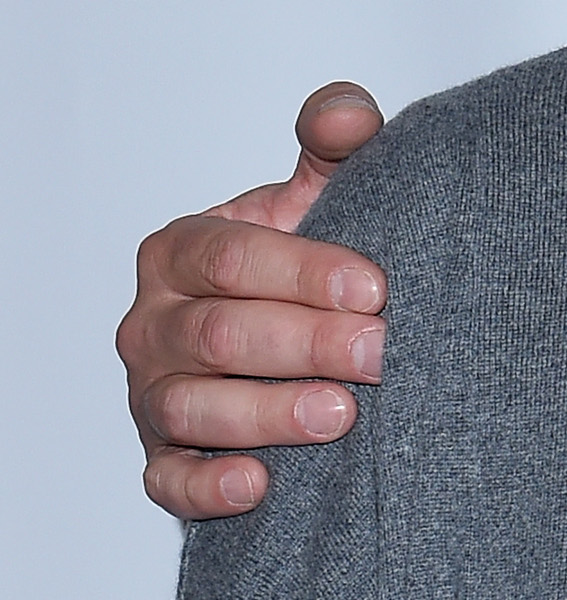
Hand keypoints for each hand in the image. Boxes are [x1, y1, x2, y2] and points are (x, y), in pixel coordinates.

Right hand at [119, 84, 388, 516]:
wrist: (301, 353)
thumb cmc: (307, 272)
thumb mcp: (323, 199)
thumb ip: (337, 144)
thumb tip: (350, 113)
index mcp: (181, 252)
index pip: (230, 257)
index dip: (303, 271)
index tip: (375, 288)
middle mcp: (154, 324)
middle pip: (218, 334)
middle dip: (304, 344)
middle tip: (380, 354)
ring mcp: (154, 396)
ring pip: (193, 409)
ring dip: (269, 413)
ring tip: (343, 415)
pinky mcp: (165, 462)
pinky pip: (168, 481)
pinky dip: (207, 487)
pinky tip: (259, 484)